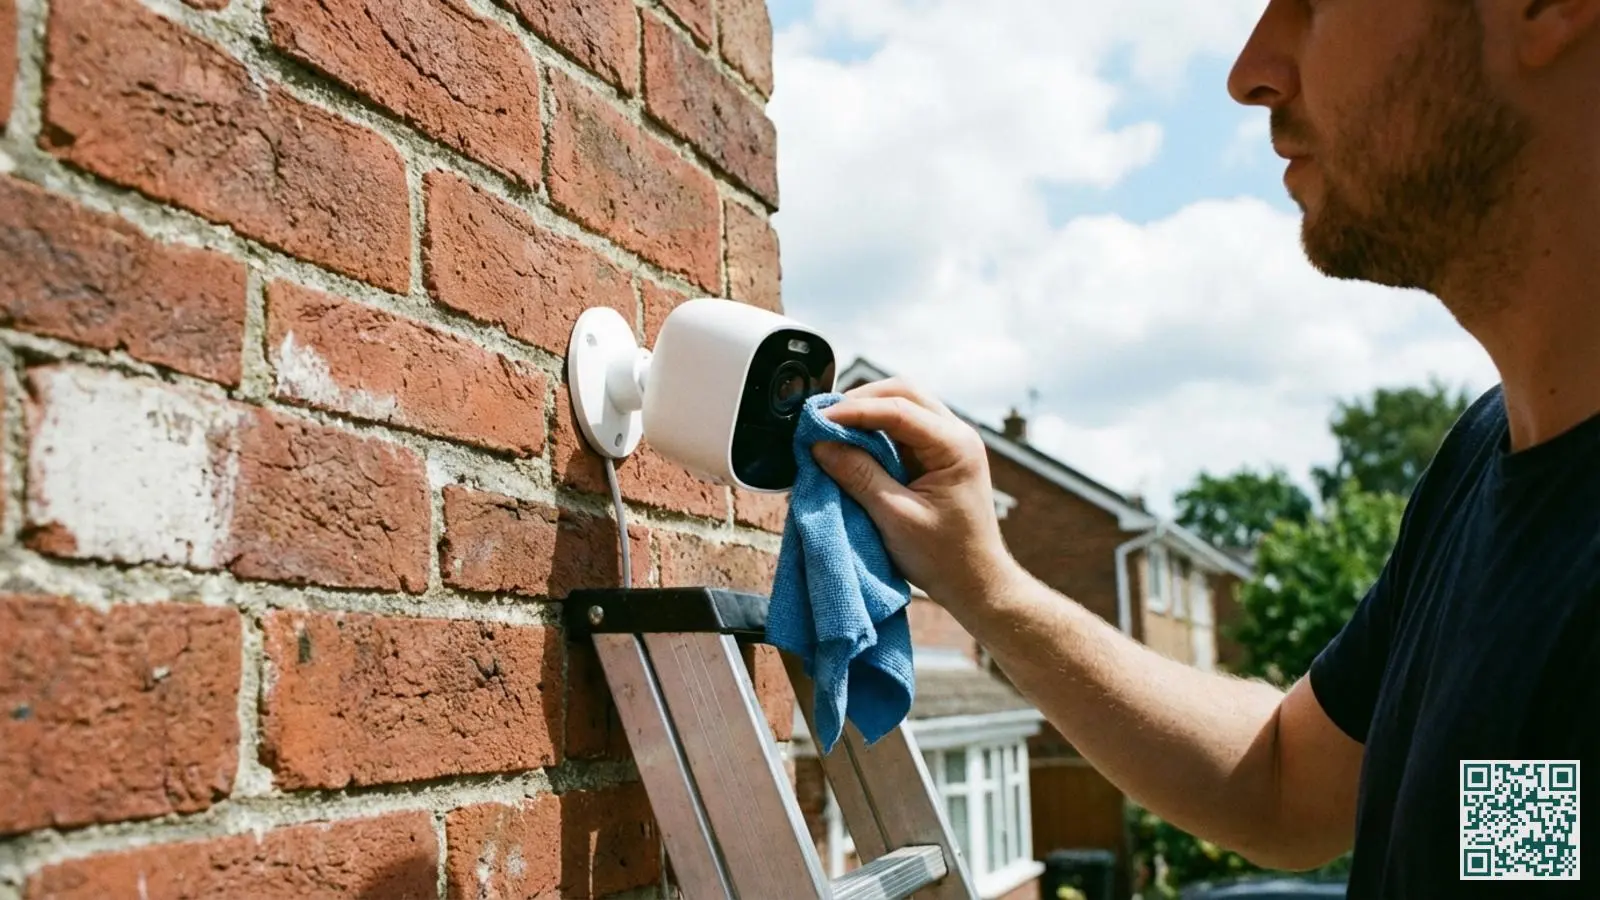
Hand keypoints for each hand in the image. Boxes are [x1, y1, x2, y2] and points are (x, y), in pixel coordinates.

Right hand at [813, 378, 1021, 611]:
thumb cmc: (945, 557)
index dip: (855, 410)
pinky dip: (873, 432)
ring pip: (902, 406)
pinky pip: (901, 430)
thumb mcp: (895, 517)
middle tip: (824, 418)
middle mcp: (955, 436)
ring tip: (831, 429)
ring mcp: (946, 444)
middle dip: (861, 401)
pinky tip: (850, 444)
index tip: (819, 419)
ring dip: (866, 414)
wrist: (975, 583)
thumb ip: (859, 476)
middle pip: (903, 393)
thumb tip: (822, 444)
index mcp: (955, 446)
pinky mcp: (934, 457)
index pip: (899, 409)